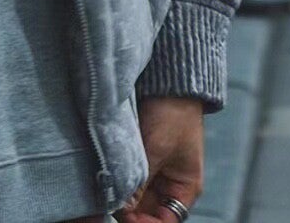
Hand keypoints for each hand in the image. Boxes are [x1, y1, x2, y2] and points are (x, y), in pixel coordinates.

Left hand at [113, 96, 203, 222]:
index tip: (121, 216)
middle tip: (107, 203)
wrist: (169, 81)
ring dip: (122, 195)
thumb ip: (140, 181)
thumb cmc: (173, 114)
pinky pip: (129, 177)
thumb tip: (121, 209)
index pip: (163, 222)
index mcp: (184, 189)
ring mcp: (154, 170)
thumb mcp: (156, 149)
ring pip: (135, 196)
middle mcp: (169, 184)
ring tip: (106, 192)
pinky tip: (107, 178)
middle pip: (146, 211)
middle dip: (127, 211)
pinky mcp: (141, 156)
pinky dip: (119, 179)